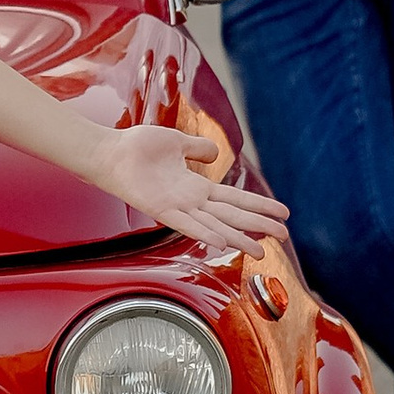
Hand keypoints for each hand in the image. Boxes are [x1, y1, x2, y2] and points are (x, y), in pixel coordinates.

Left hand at [96, 122, 289, 254]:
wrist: (110, 152)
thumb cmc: (137, 147)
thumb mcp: (177, 142)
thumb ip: (198, 149)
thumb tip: (216, 154)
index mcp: (197, 186)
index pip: (235, 199)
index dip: (259, 206)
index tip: (282, 214)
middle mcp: (191, 201)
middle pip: (232, 216)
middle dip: (258, 226)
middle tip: (283, 237)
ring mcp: (178, 208)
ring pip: (216, 226)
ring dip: (238, 238)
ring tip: (259, 250)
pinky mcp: (161, 210)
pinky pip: (186, 225)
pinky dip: (204, 233)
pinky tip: (222, 242)